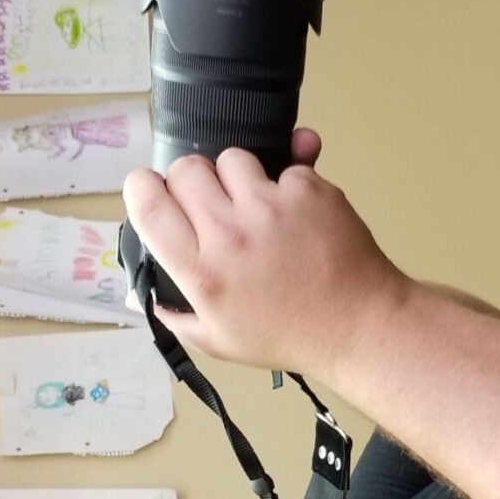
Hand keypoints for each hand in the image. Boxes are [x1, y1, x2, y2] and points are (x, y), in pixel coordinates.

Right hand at [122, 130, 411, 378]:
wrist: (357, 326)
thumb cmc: (290, 335)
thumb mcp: (220, 341)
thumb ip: (176, 315)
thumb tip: (142, 293)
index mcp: (201, 272)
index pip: (147, 203)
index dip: (143, 189)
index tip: (154, 193)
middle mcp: (230, 235)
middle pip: (186, 169)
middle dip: (194, 180)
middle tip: (213, 204)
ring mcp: (270, 209)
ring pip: (232, 157)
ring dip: (240, 176)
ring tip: (256, 206)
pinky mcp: (308, 191)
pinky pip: (284, 165)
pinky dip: (287, 184)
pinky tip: (296, 214)